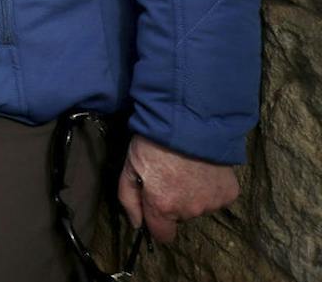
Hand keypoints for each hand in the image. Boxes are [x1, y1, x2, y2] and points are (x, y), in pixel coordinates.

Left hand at [118, 133, 239, 242]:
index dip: (157, 223)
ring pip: (199, 207)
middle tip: (169, 177)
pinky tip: (203, 170)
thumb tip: (137, 225)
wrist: (190, 123)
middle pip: (180, 217)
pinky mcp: (229, 194)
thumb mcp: (129, 168)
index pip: (163, 235)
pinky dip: (211, 188)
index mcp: (163, 206)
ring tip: (187, 170)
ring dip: (193, 195)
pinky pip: (217, 198)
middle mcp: (190, 210)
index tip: (156, 209)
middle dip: (174, 202)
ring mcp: (212, 203)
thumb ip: (129, 200)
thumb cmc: (153, 144)